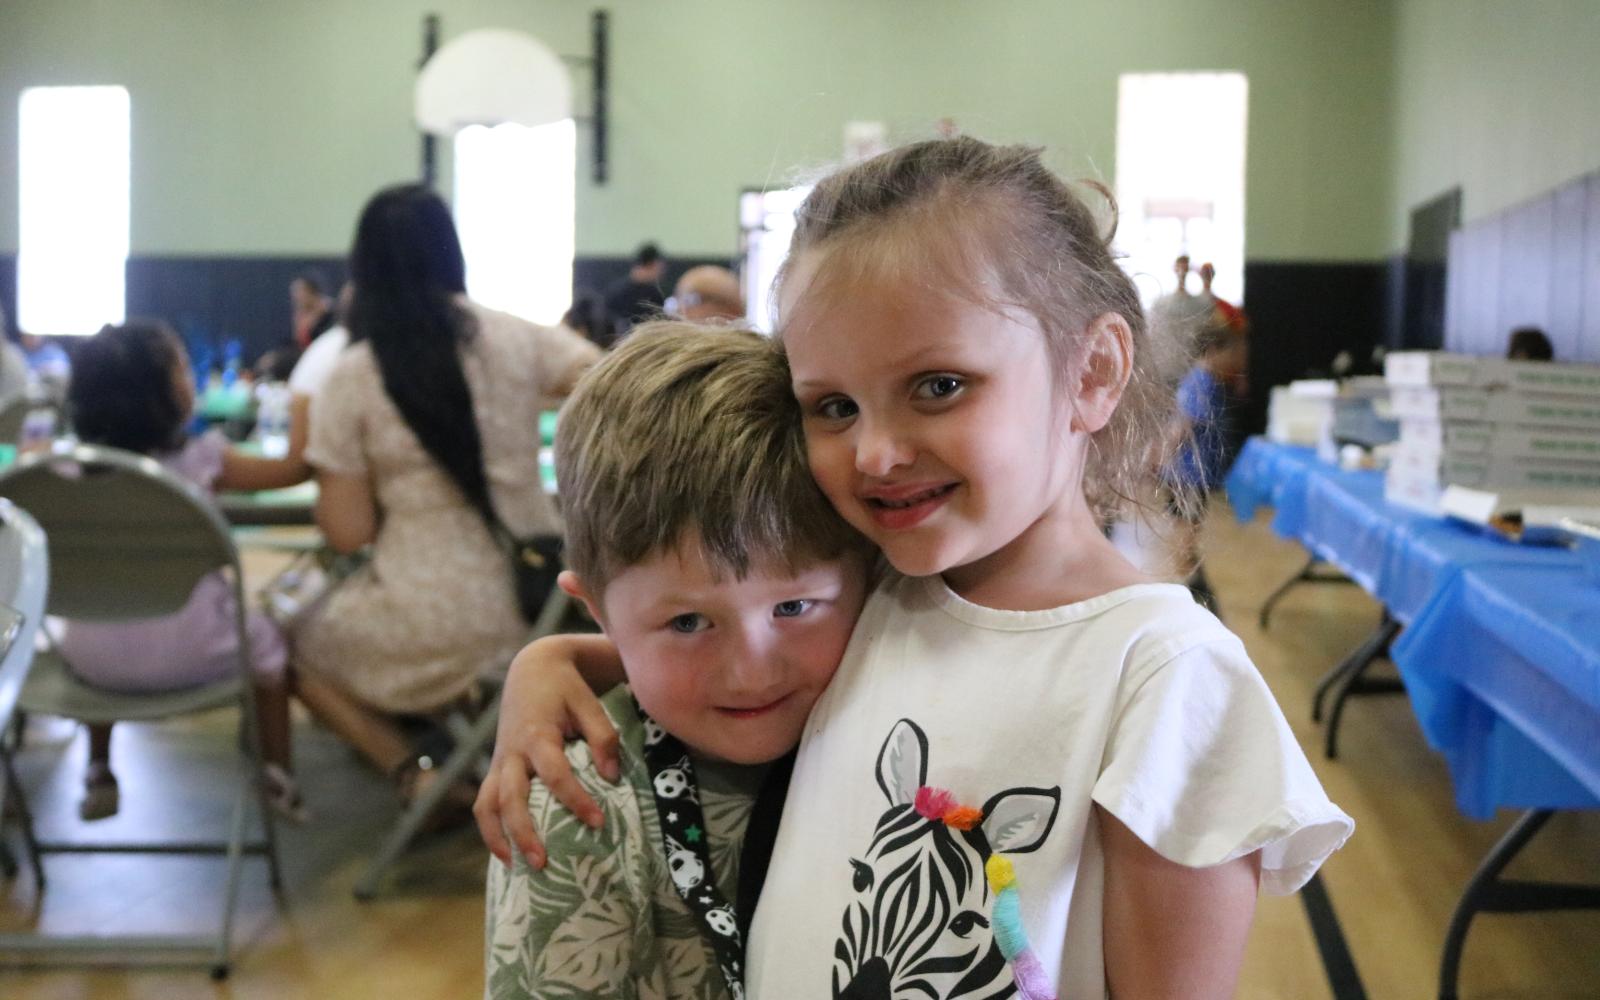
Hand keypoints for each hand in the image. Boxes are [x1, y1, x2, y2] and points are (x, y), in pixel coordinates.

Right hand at [475, 634, 622, 867]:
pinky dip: (490, 828)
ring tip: (517, 867)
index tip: (598, 822)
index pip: (555, 774)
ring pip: (487, 805)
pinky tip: (506, 852)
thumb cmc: (566, 688)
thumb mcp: (590, 705)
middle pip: (510, 799)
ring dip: (498, 837)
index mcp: (537, 734)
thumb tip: (612, 777)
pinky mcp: (495, 767)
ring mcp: (499, 761)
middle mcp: (512, 752)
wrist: (532, 670)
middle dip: (524, 833)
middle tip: (545, 863)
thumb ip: (603, 738)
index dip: (576, 800)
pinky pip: (484, 802)